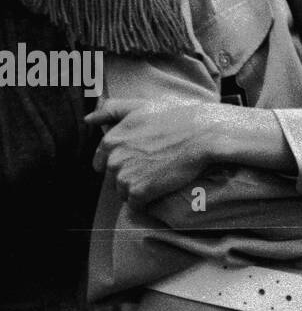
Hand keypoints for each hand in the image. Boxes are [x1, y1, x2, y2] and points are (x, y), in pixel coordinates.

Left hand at [88, 100, 210, 210]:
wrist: (203, 134)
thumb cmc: (176, 117)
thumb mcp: (141, 106)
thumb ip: (112, 110)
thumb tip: (88, 119)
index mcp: (110, 140)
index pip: (102, 161)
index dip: (122, 161)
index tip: (140, 158)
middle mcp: (113, 159)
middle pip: (114, 178)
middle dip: (131, 174)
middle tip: (155, 164)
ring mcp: (124, 177)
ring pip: (124, 191)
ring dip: (139, 187)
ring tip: (160, 174)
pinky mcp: (138, 192)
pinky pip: (137, 204)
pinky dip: (148, 199)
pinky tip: (162, 186)